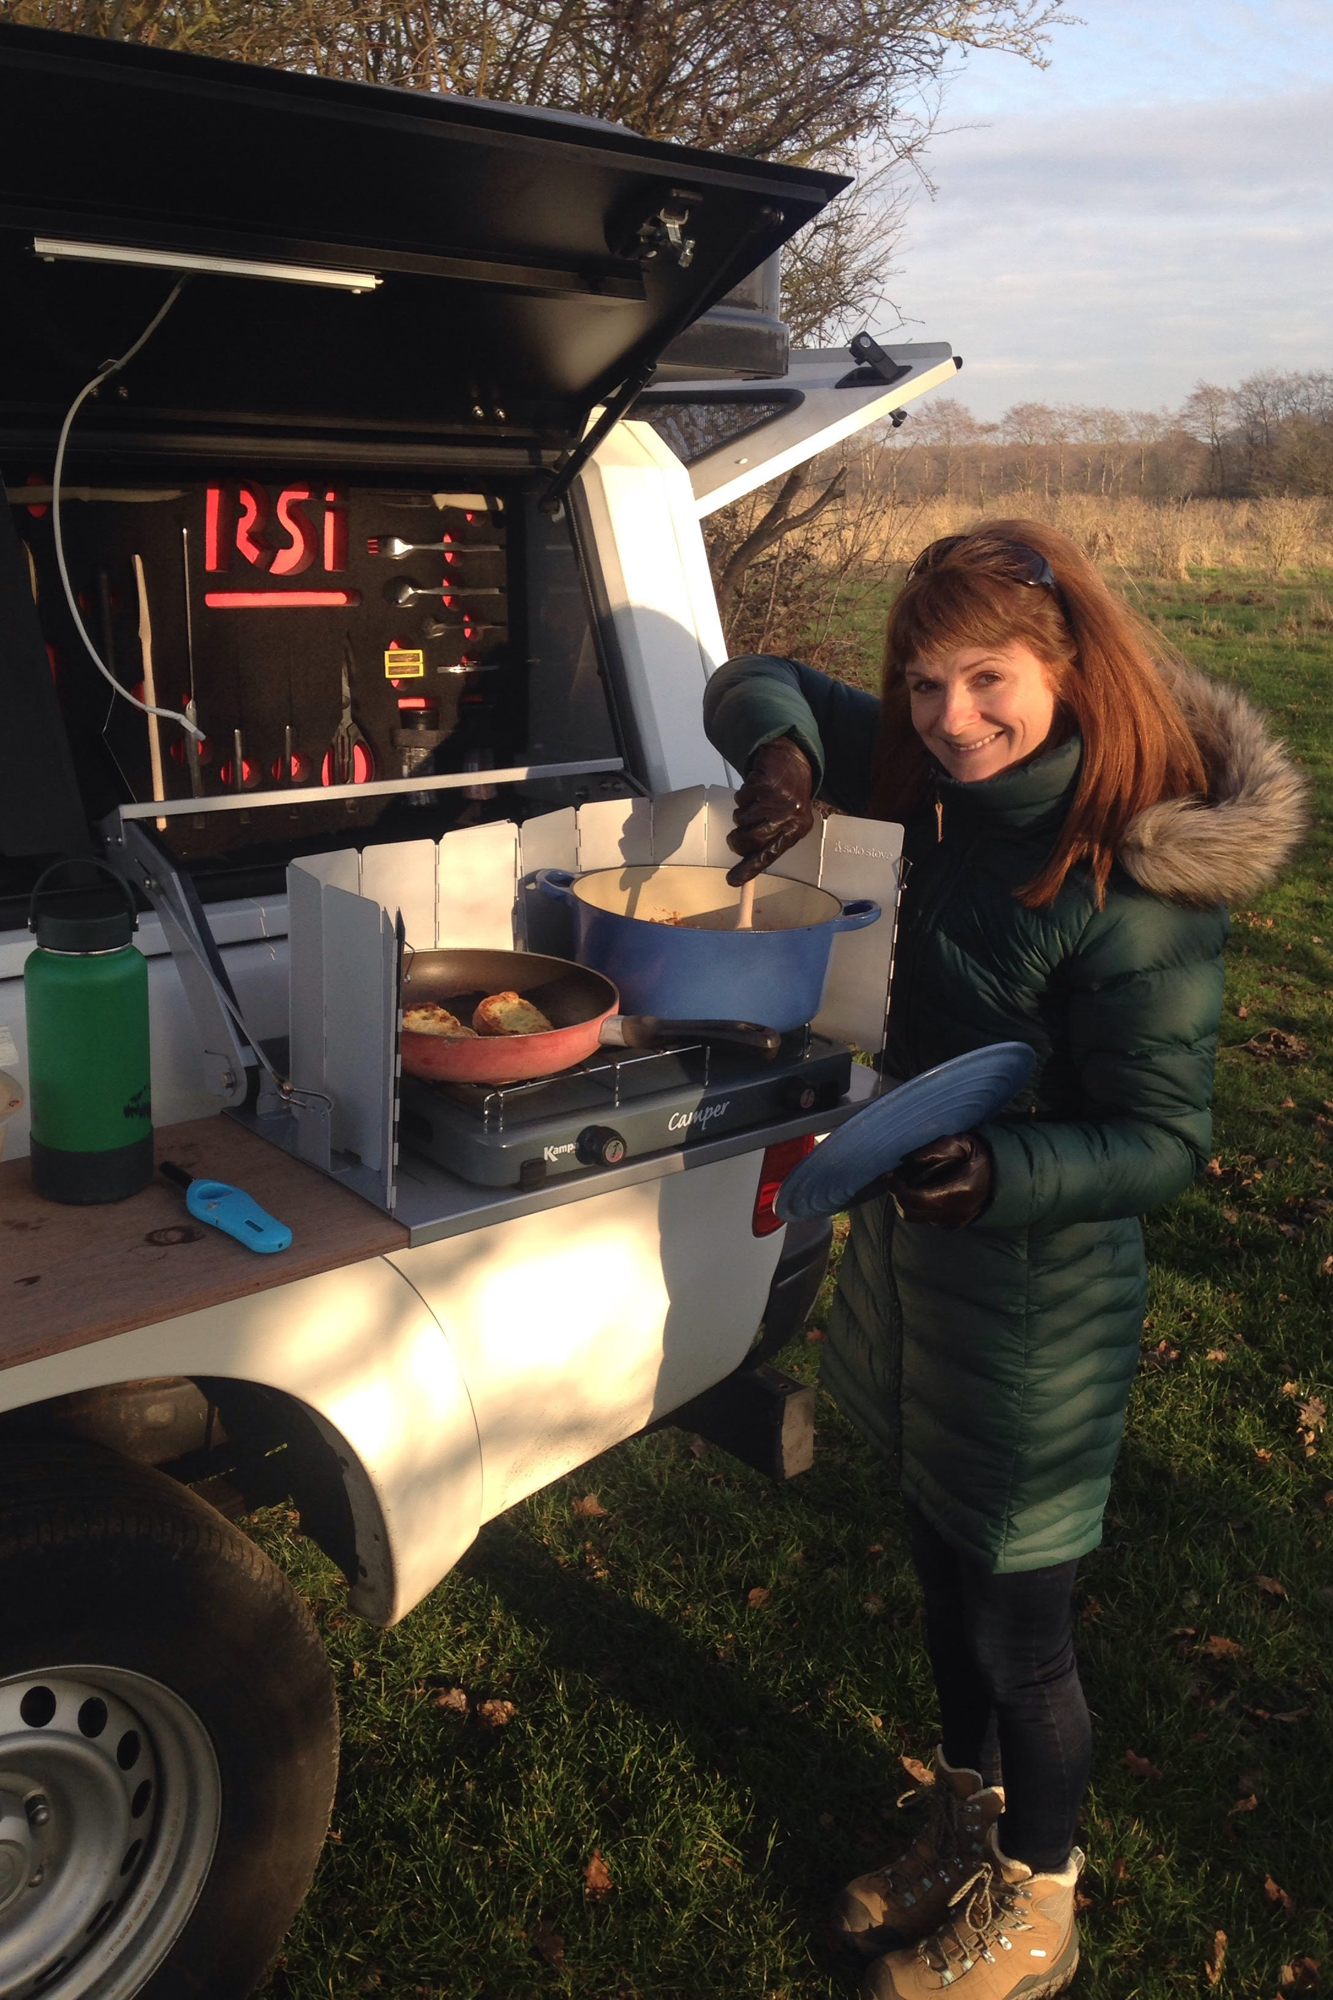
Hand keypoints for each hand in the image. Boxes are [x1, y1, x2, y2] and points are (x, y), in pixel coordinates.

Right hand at [726, 737, 814, 885]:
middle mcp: (789, 816)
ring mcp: (776, 799)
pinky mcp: (764, 783)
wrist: (793, 761)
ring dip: (741, 814)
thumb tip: (744, 869)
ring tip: (753, 805)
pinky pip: (740, 798)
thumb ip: (768, 842)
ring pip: (741, 819)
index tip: (732, 880)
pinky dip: (742, 796)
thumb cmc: (788, 797)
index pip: (769, 855)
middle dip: (737, 841)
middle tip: (735, 838)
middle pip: (751, 840)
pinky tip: (755, 790)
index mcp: (796, 830)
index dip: (749, 869)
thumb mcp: (787, 821)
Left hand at [886, 1131, 991, 1228]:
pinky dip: (920, 1206)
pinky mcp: (954, 1224)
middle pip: (910, 1213)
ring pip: (917, 1217)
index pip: (914, 1199)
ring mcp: (954, 1222)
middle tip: (897, 1178)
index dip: (896, 1188)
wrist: (1006, 1176)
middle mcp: (954, 1213)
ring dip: (907, 1201)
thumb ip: (935, 1151)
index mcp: (957, 1192)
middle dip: (898, 1196)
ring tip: (910, 1182)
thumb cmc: (982, 1156)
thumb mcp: (962, 1144)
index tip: (890, 1174)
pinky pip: (928, 1219)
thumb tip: (906, 1159)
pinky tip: (926, 1189)